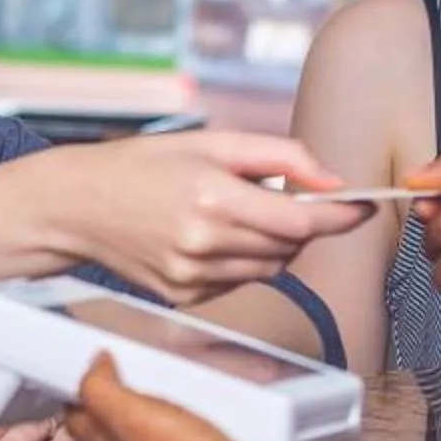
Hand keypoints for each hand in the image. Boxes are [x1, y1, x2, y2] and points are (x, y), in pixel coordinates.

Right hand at [38, 132, 371, 305]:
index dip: (340, 216)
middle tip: (284, 197)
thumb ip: (281, 156)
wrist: (77, 206)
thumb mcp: (212, 142)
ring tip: (236, 213)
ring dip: (272, 243)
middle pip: (290, 245)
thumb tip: (334, 181)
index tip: (364, 207)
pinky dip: (242, 260)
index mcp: (211, 196)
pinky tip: (210, 237)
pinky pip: (240, 280)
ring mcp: (192, 276)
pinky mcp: (185, 297)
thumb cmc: (143, 166)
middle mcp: (203, 242)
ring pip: (270, 267)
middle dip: (300, 223)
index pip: (300, 220)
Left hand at [61, 356, 284, 440]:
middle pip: (108, 429)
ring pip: (143, 435)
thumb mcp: (129, 415)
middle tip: (127, 363)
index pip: (75, 420)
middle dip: (111, 398)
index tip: (93, 359)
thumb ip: (101, 389)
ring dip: (147, 409)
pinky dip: (178, 420)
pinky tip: (193, 402)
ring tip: (159, 376)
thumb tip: (94, 363)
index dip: (77, 390)